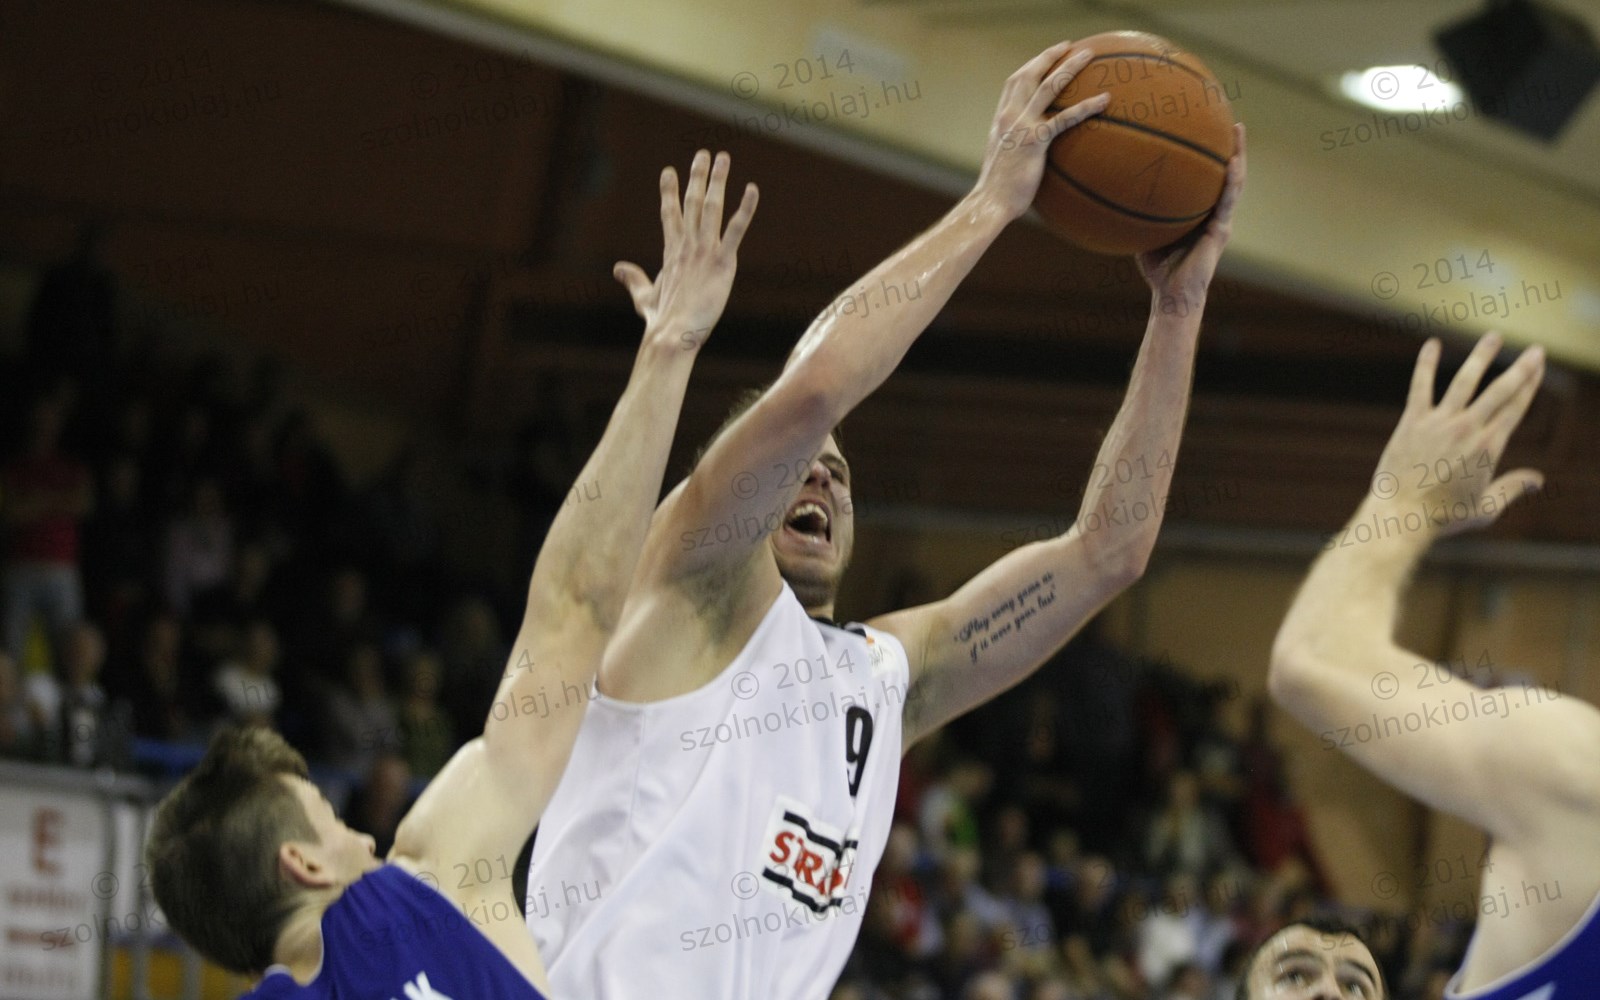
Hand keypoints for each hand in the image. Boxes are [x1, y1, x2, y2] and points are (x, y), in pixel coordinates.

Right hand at [614, 150, 757, 351]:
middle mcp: (687, 245)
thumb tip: (618, 268)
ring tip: (722, 158)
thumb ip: (634, 279)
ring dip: (717, 181)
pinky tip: (752, 189)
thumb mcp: (644, 296)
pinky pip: (736, 229)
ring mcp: (704, 251)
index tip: (668, 171)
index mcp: (671, 251)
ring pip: (711, 207)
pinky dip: (745, 209)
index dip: (669, 192)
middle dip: (697, 176)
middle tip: (702, 154)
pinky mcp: (722, 261)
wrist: (673, 333)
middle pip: (692, 202)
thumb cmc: (661, 320)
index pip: (670, 214)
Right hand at [973, 41, 1109, 221]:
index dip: (1031, 66)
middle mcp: (1009, 116)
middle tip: (1068, 46)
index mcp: (1001, 119)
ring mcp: (1021, 126)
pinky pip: (1064, 118)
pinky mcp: (1034, 141)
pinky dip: (1085, 106)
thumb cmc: (998, 190)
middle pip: (1029, 75)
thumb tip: (1031, 151)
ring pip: (1048, 86)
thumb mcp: (1004, 161)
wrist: (990, 203)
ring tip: (1089, 55)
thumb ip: (1015, 147)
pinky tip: (1104, 100)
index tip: (1046, 57)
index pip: (1013, 83)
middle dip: (1049, 56)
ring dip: (1069, 67)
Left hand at [1136, 123, 1245, 313]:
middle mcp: (1215, 214)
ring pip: (1235, 182)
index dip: (1211, 155)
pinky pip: (1226, 202)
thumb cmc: (1157, 269)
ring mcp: (1221, 222)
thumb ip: (1139, 212)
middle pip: (1227, 173)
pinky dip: (1231, 181)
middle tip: (1230, 119)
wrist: (1172, 295)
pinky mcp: (1221, 231)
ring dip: (1239, 154)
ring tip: (1238, 129)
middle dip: (1231, 146)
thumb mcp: (1145, 232)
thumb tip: (1114, 189)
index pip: (1209, 179)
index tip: (1208, 129)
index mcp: (1201, 213)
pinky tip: (1232, 162)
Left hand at [1369, 333, 1544, 537]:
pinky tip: (1432, 343)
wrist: (1402, 516)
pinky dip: (1425, 364)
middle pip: (1501, 391)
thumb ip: (1512, 489)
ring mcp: (1439, 423)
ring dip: (1481, 357)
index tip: (1539, 367)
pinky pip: (1420, 387)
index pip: (1515, 408)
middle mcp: (1468, 429)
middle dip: (1521, 368)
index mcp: (1490, 447)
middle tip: (1536, 349)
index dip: (1530, 385)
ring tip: (1494, 337)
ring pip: (1465, 381)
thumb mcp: (1486, 508)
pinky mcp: (1412, 422)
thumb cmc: (1443, 517)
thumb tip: (1537, 479)